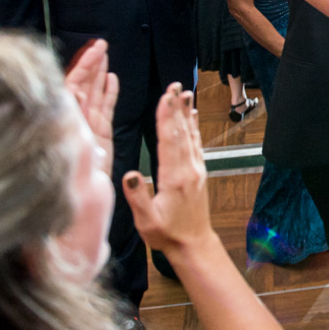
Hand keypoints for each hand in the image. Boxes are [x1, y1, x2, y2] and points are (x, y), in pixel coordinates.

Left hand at [64, 39, 118, 171]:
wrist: (80, 209)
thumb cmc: (66, 181)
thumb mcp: (67, 145)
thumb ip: (71, 118)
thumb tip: (73, 91)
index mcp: (62, 119)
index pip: (72, 84)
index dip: (84, 65)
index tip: (94, 49)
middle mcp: (73, 121)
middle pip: (82, 85)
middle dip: (92, 63)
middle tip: (102, 44)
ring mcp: (87, 129)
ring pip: (94, 95)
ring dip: (100, 74)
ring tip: (106, 55)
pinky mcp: (100, 138)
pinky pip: (105, 110)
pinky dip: (109, 93)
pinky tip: (112, 79)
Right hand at [122, 82, 212, 256]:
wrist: (194, 244)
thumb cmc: (167, 235)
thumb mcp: (147, 221)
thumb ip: (138, 197)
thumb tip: (129, 174)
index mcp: (174, 178)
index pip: (169, 141)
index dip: (166, 118)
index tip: (165, 97)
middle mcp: (189, 170)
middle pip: (181, 132)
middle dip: (176, 108)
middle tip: (175, 85)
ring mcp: (196, 170)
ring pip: (191, 135)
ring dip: (186, 113)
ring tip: (185, 93)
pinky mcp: (199, 173)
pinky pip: (196, 144)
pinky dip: (194, 128)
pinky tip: (193, 116)